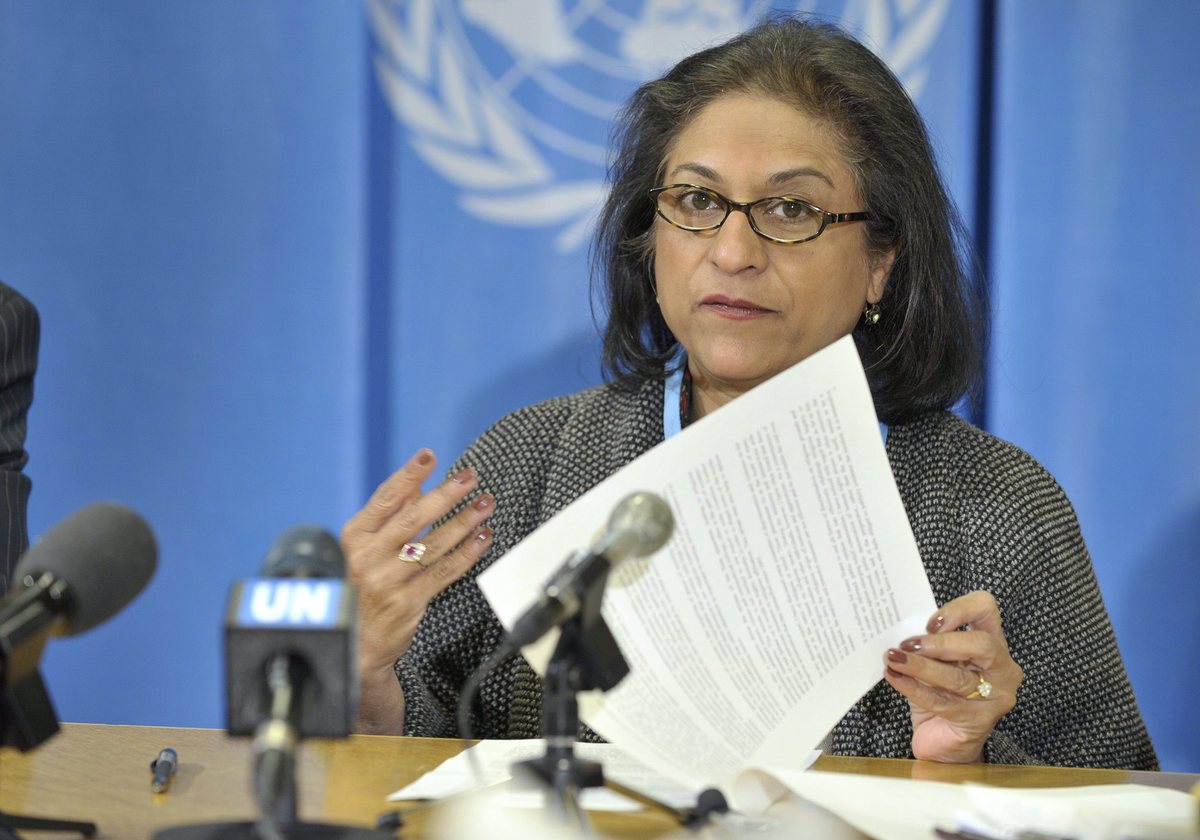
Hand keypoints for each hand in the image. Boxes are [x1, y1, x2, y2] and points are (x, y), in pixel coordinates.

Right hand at [342, 448, 494, 731]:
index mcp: (355, 537)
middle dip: (445, 495)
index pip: (385, 499)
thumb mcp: (364, 548)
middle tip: (470, 477)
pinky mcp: (409, 603)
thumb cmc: (362, 587)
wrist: (355, 644)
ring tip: (485, 504)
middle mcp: (368, 558)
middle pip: (413, 519)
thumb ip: (389, 516)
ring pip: (434, 545)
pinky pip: (445, 572)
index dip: (408, 475)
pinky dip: (467, 553)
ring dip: (464, 522)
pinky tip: (483, 538)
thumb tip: (417, 483)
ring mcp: (388, 582)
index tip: (429, 455)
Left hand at [882, 591, 1022, 762]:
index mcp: (993, 642)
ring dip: (920, 666)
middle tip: (908, 644)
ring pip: (958, 677)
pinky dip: (913, 687)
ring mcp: (995, 697)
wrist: (945, 744)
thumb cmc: (941, 694)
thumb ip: (928, 643)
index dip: (959, 609)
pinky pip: (941, 701)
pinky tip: (894, 677)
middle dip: (941, 643)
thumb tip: (899, 629)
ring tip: (893, 658)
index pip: (986, 609)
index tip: (930, 621)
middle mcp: (1002, 668)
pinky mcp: (977, 721)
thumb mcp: (936, 662)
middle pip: (981, 644)